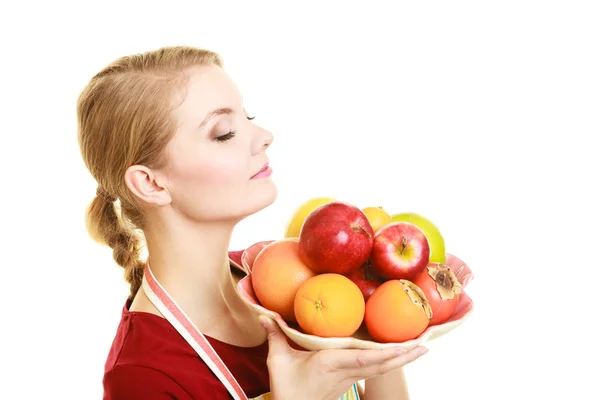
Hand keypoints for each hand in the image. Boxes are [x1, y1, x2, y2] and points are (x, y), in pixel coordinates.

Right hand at [258, 316, 427, 399]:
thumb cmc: (287, 388)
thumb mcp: (278, 361)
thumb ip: (275, 335)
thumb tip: (264, 314)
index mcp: (331, 363)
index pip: (362, 357)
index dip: (385, 352)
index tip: (404, 345)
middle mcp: (346, 371)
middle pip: (381, 363)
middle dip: (404, 354)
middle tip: (427, 343)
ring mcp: (350, 378)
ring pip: (381, 368)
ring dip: (403, 359)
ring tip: (422, 348)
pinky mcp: (350, 380)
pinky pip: (375, 370)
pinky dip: (390, 361)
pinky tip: (400, 355)